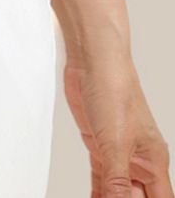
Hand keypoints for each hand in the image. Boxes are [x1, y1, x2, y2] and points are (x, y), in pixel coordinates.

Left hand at [63, 53, 171, 196]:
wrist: (92, 60)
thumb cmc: (113, 88)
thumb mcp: (115, 143)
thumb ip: (117, 181)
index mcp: (153, 161)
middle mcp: (139, 160)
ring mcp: (119, 153)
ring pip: (119, 192)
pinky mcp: (100, 146)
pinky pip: (101, 180)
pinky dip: (97, 193)